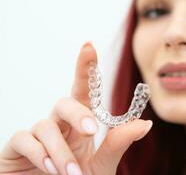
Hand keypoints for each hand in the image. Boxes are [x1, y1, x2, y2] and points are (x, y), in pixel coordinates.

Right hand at [0, 42, 152, 174]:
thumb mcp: (101, 165)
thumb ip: (118, 144)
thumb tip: (146, 123)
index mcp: (80, 126)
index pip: (84, 93)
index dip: (85, 69)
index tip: (90, 45)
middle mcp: (60, 126)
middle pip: (65, 102)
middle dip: (78, 113)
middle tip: (91, 130)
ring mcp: (38, 136)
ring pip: (46, 125)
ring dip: (61, 150)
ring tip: (71, 173)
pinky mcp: (16, 148)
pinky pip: (24, 139)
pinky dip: (39, 153)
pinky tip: (48, 168)